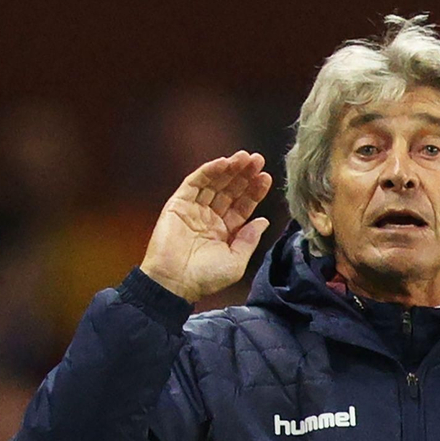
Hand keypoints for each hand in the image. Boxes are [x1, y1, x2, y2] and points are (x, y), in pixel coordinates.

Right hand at [139, 151, 273, 302]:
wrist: (174, 283)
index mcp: (225, 231)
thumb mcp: (236, 261)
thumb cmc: (205, 277)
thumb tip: (264, 220)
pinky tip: (223, 163)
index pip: (243, 205)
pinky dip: (208, 171)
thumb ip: (250, 240)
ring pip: (214, 183)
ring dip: (229, 169)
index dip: (254, 191)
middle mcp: (211, 218)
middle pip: (231, 190)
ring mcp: (194, 210)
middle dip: (244, 175)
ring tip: (244, 157)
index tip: (266, 177)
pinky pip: (194, 183)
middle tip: (258, 159)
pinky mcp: (178, 204)